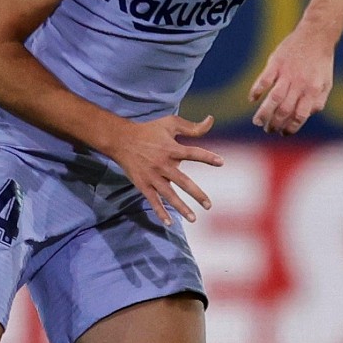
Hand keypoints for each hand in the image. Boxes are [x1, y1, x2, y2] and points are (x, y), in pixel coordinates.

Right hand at [102, 114, 223, 225]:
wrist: (121, 139)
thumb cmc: (148, 130)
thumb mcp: (170, 123)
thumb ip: (192, 126)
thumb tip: (211, 120)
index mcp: (171, 149)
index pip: (193, 153)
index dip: (207, 157)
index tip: (221, 162)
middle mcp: (163, 164)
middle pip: (183, 181)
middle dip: (197, 194)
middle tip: (209, 205)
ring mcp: (152, 176)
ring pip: (169, 195)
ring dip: (181, 208)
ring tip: (193, 218)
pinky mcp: (142, 184)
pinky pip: (153, 200)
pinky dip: (160, 212)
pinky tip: (169, 223)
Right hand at [249, 28, 334, 134]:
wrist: (316, 34)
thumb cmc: (321, 61)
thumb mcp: (326, 83)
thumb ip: (318, 101)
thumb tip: (306, 116)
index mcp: (312, 91)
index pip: (300, 116)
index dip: (291, 128)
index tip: (283, 133)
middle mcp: (299, 85)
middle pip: (284, 111)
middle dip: (275, 124)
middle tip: (268, 130)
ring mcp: (286, 73)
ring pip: (273, 99)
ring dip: (263, 113)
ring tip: (257, 122)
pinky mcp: (276, 63)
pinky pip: (264, 80)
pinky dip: (256, 90)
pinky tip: (252, 99)